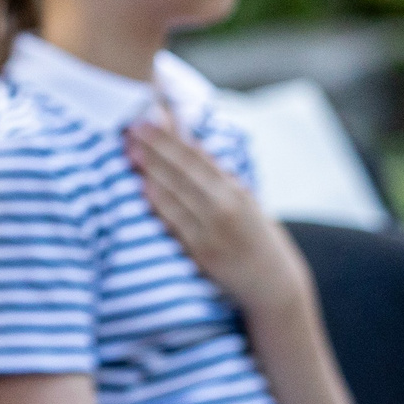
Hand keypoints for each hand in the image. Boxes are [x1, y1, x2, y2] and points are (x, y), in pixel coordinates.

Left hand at [126, 121, 306, 312]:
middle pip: (185, 169)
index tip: (151, 118)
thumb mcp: (245, 202)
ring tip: (130, 150)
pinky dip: (159, 203)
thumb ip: (219, 177)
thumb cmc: (255, 238)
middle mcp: (226, 206)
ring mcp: (213, 229)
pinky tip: (143, 187)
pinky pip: (175, 222)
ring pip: (177, 192)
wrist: (273, 285)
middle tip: (132, 126)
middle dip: (157, 146)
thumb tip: (191, 146)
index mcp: (236, 190)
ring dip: (151, 169)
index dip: (172, 137)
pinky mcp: (202, 251)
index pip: (199, 156)